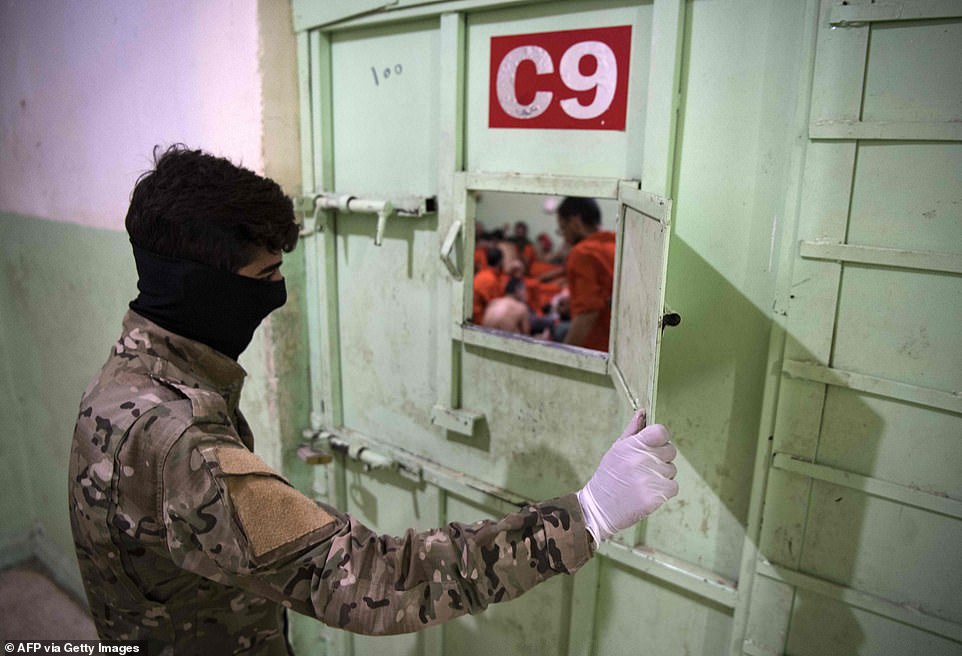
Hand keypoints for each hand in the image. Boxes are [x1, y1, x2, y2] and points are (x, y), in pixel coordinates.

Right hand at [577, 409, 678, 542]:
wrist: (599, 507)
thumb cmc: (608, 476)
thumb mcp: (616, 450)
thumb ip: (632, 431)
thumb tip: (643, 412)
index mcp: (632, 445)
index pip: (661, 432)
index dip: (661, 437)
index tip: (655, 444)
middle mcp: (642, 460)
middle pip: (670, 450)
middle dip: (661, 458)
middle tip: (644, 468)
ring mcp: (650, 478)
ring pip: (672, 470)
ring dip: (662, 475)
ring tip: (642, 482)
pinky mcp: (656, 496)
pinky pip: (673, 487)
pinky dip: (664, 490)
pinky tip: (648, 492)